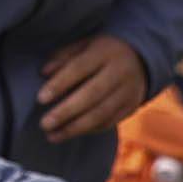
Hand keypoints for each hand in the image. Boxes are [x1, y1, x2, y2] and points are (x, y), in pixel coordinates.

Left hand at [36, 33, 154, 144]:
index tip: (40, 99)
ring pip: (101, 113)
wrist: (142, 58)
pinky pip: (109, 122)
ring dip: (75, 128)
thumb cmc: (102, 52)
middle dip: (66, 111)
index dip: (59, 84)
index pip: (79, 68)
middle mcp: (120, 72)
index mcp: (105, 52)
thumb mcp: (84, 45)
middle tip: (44, 124)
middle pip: (92, 95)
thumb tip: (44, 73)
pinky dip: (88, 130)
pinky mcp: (131, 107)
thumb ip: (64, 57)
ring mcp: (128, 91)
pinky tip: (69, 133)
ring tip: (52, 136)